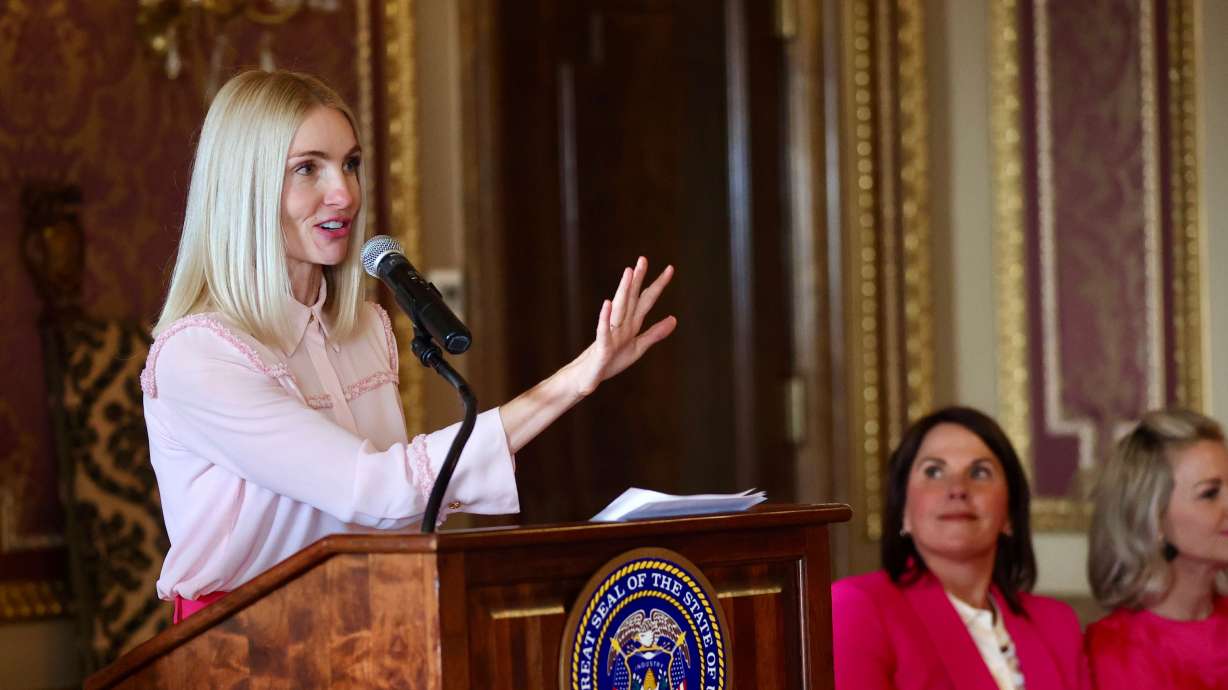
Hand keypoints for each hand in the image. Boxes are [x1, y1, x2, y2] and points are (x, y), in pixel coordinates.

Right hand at [564, 257, 676, 396]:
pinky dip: (605, 317)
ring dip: (624, 290)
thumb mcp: (638, 346)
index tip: (669, 268)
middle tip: (643, 258)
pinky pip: (604, 330)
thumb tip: (674, 319)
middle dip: (638, 278)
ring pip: (619, 308)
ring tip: (629, 272)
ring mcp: (611, 333)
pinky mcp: (602, 347)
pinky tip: (607, 303)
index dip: (658, 285)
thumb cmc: (611, 360)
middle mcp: (621, 324)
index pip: (646, 300)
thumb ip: (655, 333)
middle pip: (632, 298)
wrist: (588, 377)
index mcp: (631, 323)